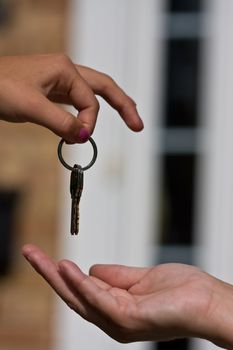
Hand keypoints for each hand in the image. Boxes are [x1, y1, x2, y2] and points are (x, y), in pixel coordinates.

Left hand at [0, 54, 142, 141]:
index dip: (88, 122)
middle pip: (104, 87)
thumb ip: (61, 122)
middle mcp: (66, 71)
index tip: (80, 138)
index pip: (89, 100)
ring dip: (110, 106)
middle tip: (138, 124)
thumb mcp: (32, 106)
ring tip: (130, 116)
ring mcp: (59, 80)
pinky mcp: (51, 91)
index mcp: (65, 69)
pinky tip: (92, 119)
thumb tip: (84, 136)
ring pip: (92, 94)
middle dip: (123, 105)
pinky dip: (86, 113)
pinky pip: (76, 102)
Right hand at [22, 244, 232, 347]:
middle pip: (73, 294)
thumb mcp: (140, 277)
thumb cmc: (180, 290)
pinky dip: (82, 284)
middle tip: (29, 253)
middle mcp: (113, 318)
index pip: (81, 288)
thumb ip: (116, 275)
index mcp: (116, 307)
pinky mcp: (129, 319)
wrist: (208, 301)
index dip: (63, 273)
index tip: (48, 257)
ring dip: (60, 278)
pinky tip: (69, 269)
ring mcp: (119, 321)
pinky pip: (100, 300)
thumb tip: (91, 268)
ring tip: (42, 259)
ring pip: (81, 298)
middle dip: (49, 274)